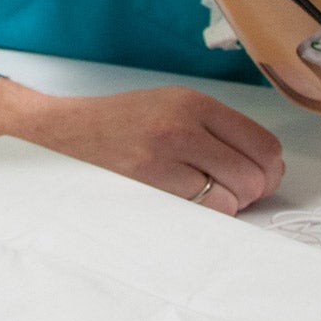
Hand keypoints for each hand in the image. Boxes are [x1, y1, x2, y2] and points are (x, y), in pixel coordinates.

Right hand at [0, 80, 283, 215]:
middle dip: (247, 192)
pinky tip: (174, 204)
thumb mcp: (166, 109)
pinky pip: (202, 215)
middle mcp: (182, 126)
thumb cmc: (113, 128)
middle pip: (255, 175)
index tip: (255, 179)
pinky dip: (197, 217)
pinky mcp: (148, 188)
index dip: (267, 170)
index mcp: (191, 103)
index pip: (263, 144)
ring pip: (232, 200)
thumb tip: (266, 170)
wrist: (54, 136)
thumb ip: (215, 131)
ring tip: (191, 196)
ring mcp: (164, 158)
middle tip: (221, 192)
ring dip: (221, 207)